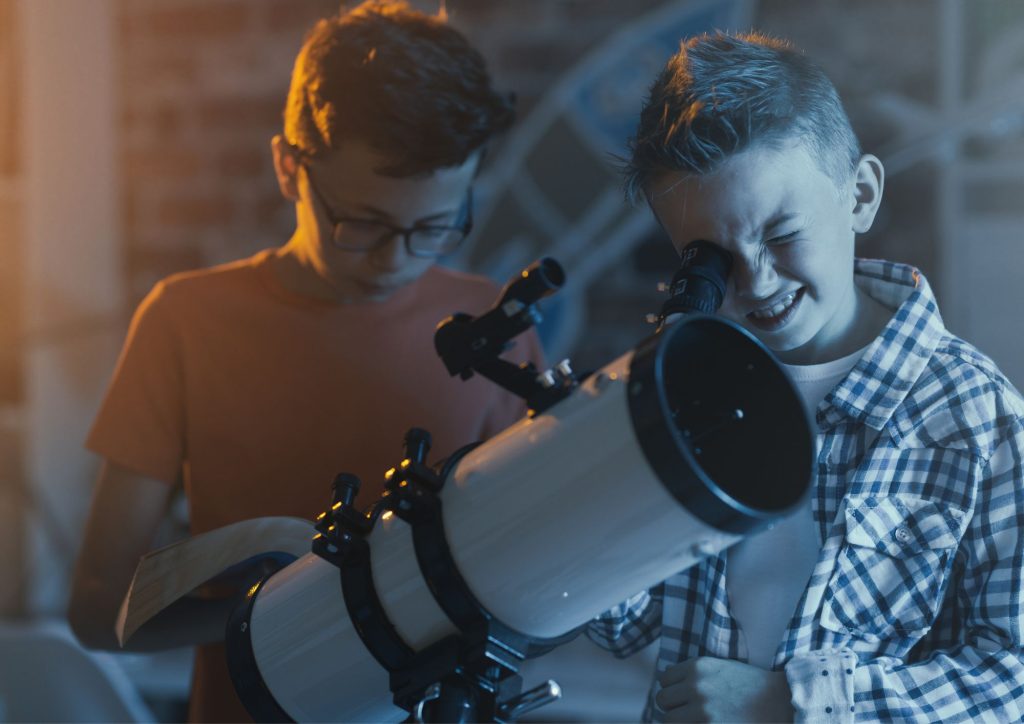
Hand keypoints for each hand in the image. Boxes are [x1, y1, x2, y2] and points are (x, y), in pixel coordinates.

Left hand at [655, 657, 793, 722]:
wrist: (780, 704)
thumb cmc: (750, 687)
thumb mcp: (720, 668)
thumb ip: (693, 673)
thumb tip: (665, 677)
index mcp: (698, 667)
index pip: (665, 679)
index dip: (674, 690)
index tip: (685, 697)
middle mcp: (696, 686)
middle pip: (662, 700)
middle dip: (673, 708)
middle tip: (690, 713)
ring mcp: (702, 711)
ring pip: (668, 720)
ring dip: (679, 722)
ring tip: (696, 721)